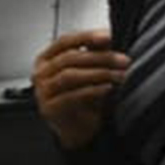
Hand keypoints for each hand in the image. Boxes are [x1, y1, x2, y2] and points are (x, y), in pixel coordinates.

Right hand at [30, 31, 127, 150]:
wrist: (78, 127)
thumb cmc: (83, 97)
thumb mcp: (90, 71)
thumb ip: (95, 53)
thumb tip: (109, 36)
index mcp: (47, 59)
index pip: (64, 41)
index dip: (86, 37)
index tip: (108, 36)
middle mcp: (40, 74)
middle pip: (69, 58)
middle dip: (100, 57)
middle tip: (123, 60)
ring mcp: (42, 92)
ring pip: (70, 76)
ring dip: (99, 73)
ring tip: (120, 75)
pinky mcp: (49, 108)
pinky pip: (72, 96)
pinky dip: (92, 90)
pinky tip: (108, 88)